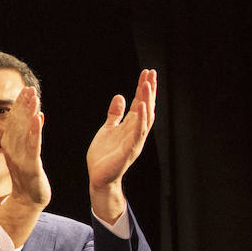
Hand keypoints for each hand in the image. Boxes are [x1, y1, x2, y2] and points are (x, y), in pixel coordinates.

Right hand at [0, 85, 50, 208]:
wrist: (28, 201)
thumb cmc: (28, 177)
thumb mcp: (27, 153)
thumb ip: (30, 135)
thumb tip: (36, 117)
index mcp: (11, 145)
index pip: (15, 121)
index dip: (19, 104)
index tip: (25, 89)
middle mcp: (13, 149)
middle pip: (18, 123)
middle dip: (23, 105)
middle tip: (28, 88)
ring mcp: (21, 157)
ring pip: (25, 132)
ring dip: (28, 114)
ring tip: (33, 98)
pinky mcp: (31, 166)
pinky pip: (32, 146)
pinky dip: (34, 132)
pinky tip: (37, 119)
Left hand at [87, 69, 156, 222]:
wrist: (99, 178)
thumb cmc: (104, 156)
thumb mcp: (107, 129)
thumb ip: (115, 114)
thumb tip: (120, 96)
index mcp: (130, 126)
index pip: (139, 103)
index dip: (143, 88)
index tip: (146, 73)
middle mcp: (136, 131)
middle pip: (146, 107)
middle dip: (149, 90)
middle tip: (152, 73)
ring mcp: (135, 140)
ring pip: (145, 117)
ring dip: (147, 101)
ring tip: (148, 85)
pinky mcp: (130, 150)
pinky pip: (138, 132)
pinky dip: (141, 119)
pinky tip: (142, 106)